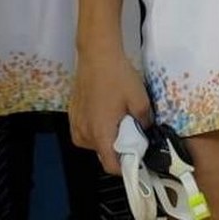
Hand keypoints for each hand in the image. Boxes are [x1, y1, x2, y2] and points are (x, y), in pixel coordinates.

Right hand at [70, 47, 152, 174]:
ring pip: (90, 143)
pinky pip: (83, 130)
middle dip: (116, 150)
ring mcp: (76, 120)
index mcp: (100, 133)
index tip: (136, 158)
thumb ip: (145, 123)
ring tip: (116, 123)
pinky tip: (103, 114)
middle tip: (130, 135)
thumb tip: (146, 132)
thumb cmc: (117, 76)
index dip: (126, 167)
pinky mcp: (72, 109)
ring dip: (103, 140)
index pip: (111, 166)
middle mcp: (84, 130)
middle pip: (101, 154)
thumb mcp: (140, 101)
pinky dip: (93, 128)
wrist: (97, 52)